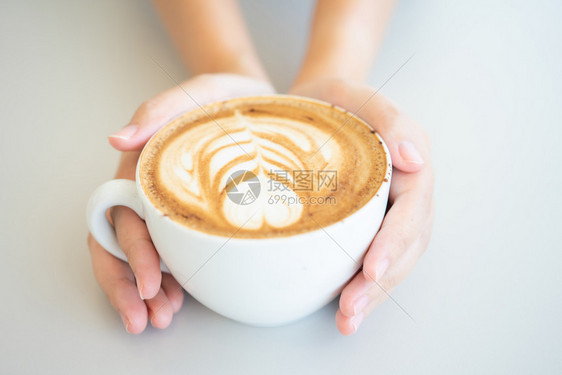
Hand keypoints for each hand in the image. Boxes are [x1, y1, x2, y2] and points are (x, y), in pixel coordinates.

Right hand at [88, 74, 274, 332]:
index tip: (147, 284)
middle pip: (122, 245)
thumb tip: (116, 140)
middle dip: (129, 286)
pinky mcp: (191, 216)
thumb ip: (157, 111)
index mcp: (141, 169)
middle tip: (148, 319)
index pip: (119, 219)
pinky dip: (170, 280)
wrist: (258, 102)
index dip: (127, 255)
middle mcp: (148, 192)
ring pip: (144, 256)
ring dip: (147, 292)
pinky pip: (172, 251)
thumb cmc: (225, 97)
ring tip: (162, 318)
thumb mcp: (197, 93)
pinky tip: (179, 300)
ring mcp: (168, 207)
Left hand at [291, 79, 433, 334]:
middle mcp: (405, 189)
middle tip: (350, 309)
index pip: (411, 209)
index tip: (371, 269)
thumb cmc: (329, 99)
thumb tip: (415, 159)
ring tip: (348, 320)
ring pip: (394, 258)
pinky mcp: (369, 221)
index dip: (394, 242)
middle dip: (380, 281)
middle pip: (405, 244)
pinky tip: (345, 305)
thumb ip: (387, 117)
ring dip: (374, 293)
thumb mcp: (352, 93)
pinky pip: (374, 255)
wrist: (311, 104)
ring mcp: (390, 208)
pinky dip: (363, 284)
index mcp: (408, 162)